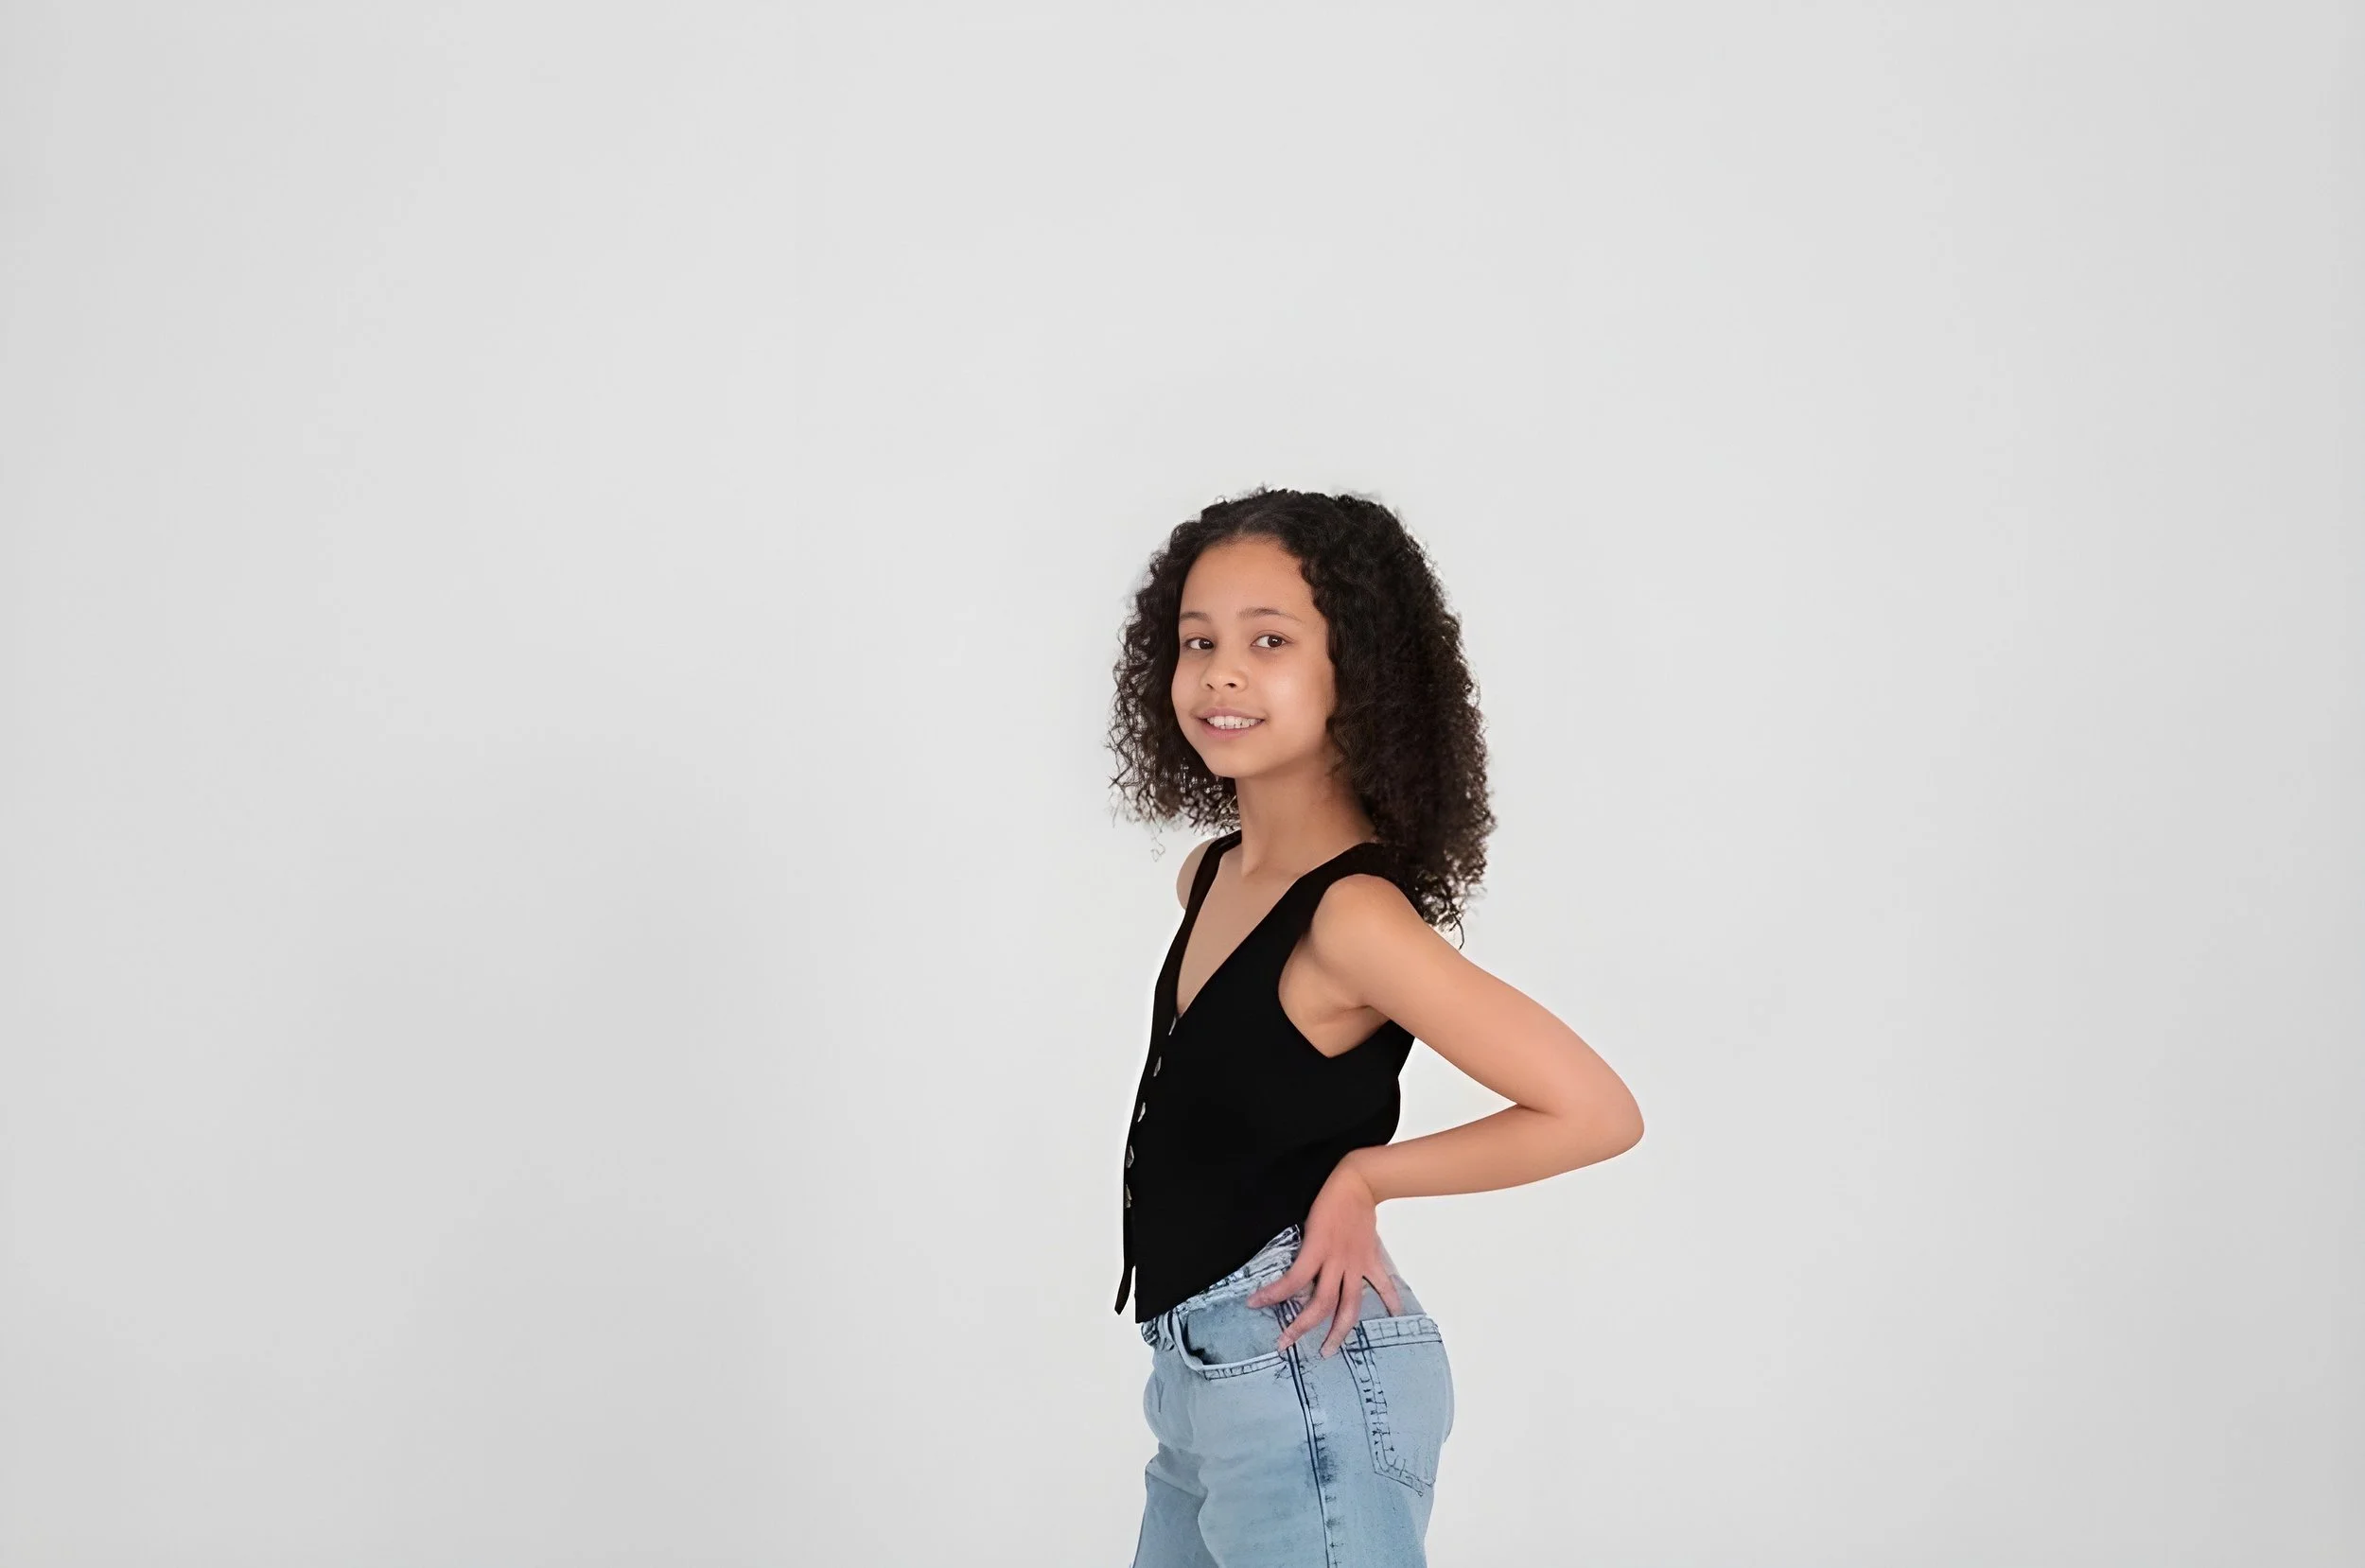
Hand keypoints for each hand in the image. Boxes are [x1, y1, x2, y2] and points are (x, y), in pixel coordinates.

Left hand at [1245, 1152, 1401, 1357]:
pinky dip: (1390, 1301)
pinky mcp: (1371, 1260)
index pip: (1292, 1281)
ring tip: (1327, 1350)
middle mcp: (1336, 1262)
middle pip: (1320, 1304)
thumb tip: (1289, 1274)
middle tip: (1285, 1344)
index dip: (1272, 1295)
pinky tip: (1393, 1317)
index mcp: (1316, 1250)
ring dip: (1338, 1331)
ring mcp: (1356, 1264)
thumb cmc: (1327, 1198)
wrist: (1358, 1182)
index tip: (1254, 1304)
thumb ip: (1302, 1251)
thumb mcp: (1306, 1223)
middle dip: (1301, 1327)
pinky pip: (1382, 1285)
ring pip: (1349, 1306)